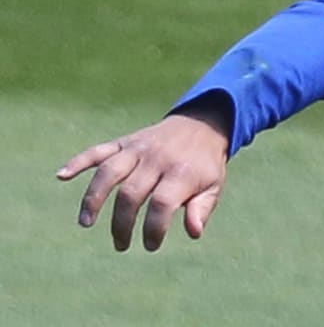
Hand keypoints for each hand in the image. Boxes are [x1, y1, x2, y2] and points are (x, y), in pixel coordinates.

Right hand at [56, 103, 230, 251]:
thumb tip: (193, 233)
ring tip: (85, 223)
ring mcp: (138, 148)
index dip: (154, 228)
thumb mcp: (213, 186)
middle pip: (131, 193)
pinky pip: (99, 150)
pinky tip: (61, 175)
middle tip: (121, 244)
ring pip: (109, 171)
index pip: (162, 204)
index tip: (151, 245)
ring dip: (94, 198)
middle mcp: (157, 159)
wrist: (201, 126)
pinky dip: (79, 161)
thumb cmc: (205, 165)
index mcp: (181, 172)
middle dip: (122, 223)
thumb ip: (202, 208)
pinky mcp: (125, 141)